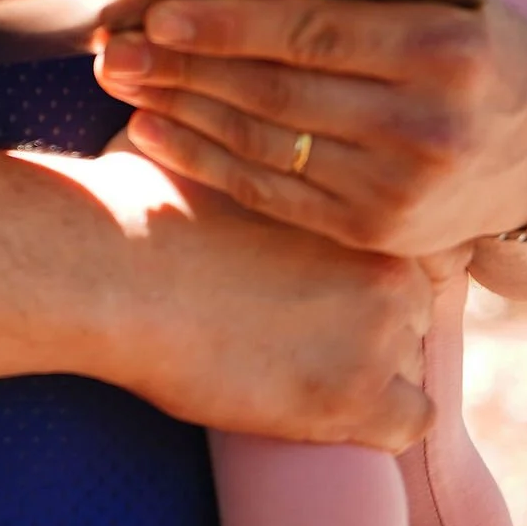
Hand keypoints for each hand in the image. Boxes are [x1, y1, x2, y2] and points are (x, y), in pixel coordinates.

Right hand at [54, 143, 434, 447]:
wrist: (111, 269)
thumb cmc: (144, 202)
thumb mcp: (213, 149)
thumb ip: (248, 139)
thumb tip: (212, 101)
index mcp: (362, 198)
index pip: (414, 236)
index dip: (372, 259)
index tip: (333, 276)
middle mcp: (388, 261)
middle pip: (416, 299)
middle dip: (373, 312)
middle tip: (310, 321)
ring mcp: (377, 333)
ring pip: (412, 357)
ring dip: (371, 364)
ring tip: (303, 359)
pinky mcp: (351, 398)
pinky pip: (411, 424)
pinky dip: (376, 421)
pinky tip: (320, 401)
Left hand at [93, 0, 526, 263]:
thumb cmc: (482, 51)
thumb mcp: (449, 5)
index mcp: (447, 50)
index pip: (318, 32)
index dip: (231, 24)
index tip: (161, 10)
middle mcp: (427, 124)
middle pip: (279, 91)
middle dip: (185, 68)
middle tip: (116, 46)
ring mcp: (401, 189)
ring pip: (268, 143)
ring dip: (182, 111)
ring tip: (123, 80)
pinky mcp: (376, 234)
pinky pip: (274, 194)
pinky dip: (207, 162)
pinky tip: (155, 132)